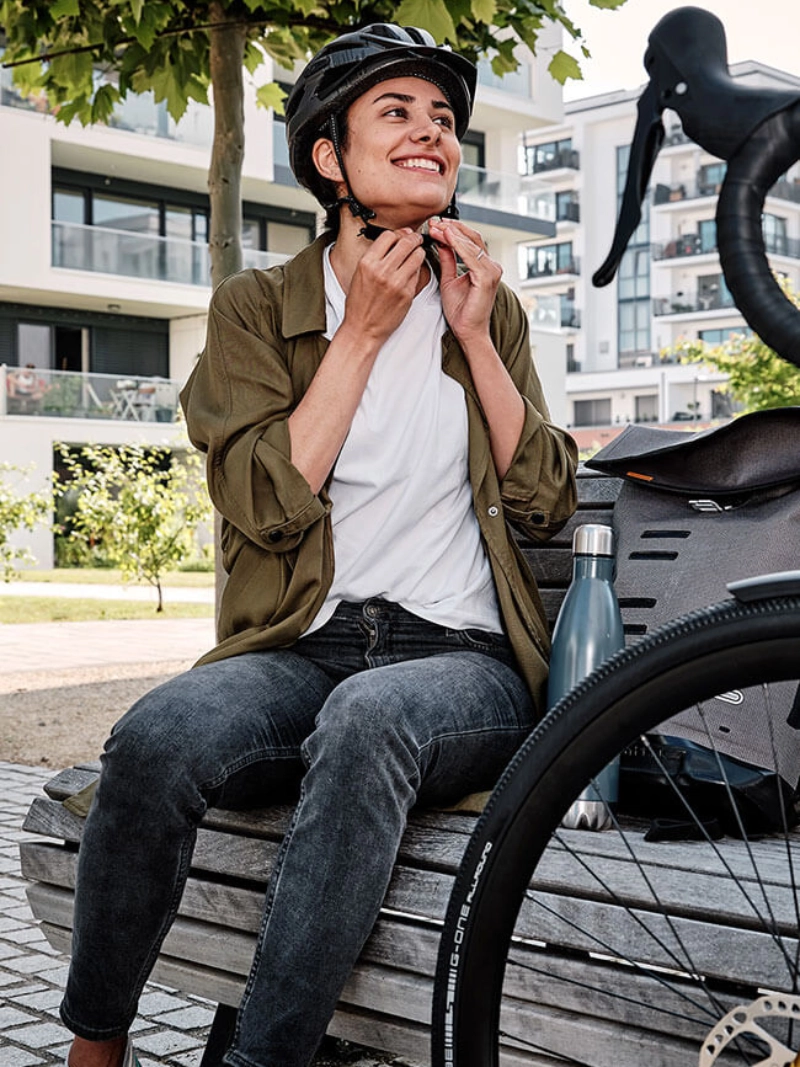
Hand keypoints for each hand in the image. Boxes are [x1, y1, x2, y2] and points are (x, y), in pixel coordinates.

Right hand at [340, 228, 426, 345]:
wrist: (362, 328)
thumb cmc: (359, 304)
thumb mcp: (359, 274)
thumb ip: (376, 257)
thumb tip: (394, 240)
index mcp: (367, 263)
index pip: (389, 236)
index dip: (398, 234)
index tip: (402, 236)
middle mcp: (382, 271)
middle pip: (406, 242)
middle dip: (414, 239)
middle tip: (416, 240)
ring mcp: (397, 282)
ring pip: (417, 255)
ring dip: (418, 253)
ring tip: (415, 256)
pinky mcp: (407, 294)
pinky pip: (419, 274)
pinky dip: (417, 271)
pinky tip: (411, 273)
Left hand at [427, 218, 501, 343]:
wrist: (468, 331)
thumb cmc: (461, 311)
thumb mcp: (449, 280)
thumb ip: (448, 260)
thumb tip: (441, 242)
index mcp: (483, 266)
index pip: (469, 240)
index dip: (451, 230)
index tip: (434, 225)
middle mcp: (491, 266)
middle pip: (472, 237)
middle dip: (451, 228)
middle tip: (433, 222)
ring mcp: (491, 271)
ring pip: (472, 243)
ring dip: (452, 233)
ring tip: (435, 227)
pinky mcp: (487, 278)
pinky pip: (471, 256)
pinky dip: (457, 244)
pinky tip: (445, 237)